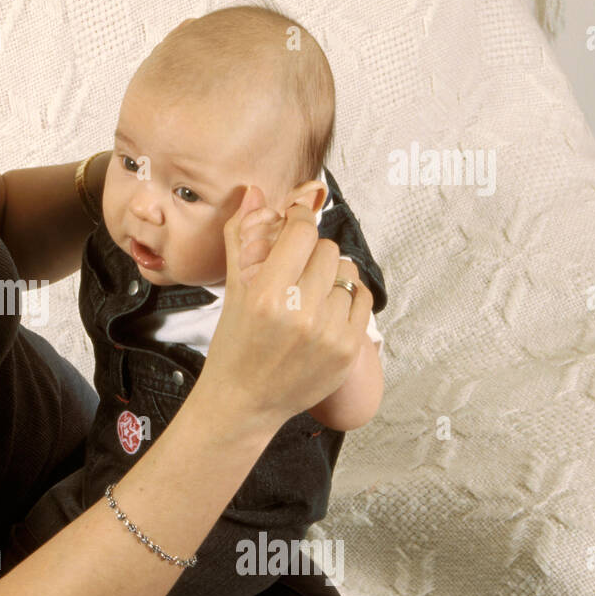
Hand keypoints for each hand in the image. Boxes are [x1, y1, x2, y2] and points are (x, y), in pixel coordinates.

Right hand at [197, 185, 373, 430]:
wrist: (243, 402)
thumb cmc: (233, 347)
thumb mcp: (231, 290)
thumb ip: (242, 237)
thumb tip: (255, 193)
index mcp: (266, 294)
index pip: (302, 232)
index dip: (299, 219)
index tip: (296, 220)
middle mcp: (300, 313)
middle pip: (328, 249)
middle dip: (312, 253)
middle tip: (296, 269)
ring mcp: (328, 333)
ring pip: (348, 273)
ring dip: (331, 277)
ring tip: (309, 294)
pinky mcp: (348, 349)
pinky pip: (363, 300)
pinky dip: (346, 299)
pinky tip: (325, 310)